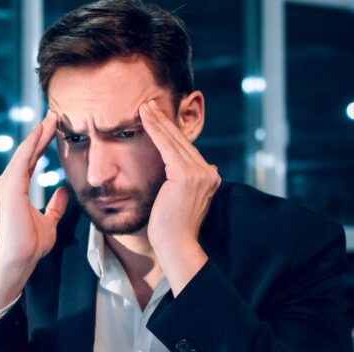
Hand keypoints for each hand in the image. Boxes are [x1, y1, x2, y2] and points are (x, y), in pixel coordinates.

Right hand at [0, 112, 69, 308]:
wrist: (20, 258)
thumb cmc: (30, 244)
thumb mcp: (49, 221)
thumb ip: (55, 206)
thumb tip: (63, 191)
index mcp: (18, 189)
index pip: (32, 160)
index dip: (43, 144)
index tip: (55, 128)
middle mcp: (9, 183)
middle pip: (27, 152)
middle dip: (41, 133)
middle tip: (54, 114)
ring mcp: (7, 184)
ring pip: (24, 152)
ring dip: (38, 134)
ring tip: (51, 117)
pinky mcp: (9, 187)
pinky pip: (21, 160)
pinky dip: (31, 145)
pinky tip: (40, 131)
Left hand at [138, 100, 219, 292]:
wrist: (175, 245)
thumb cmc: (170, 228)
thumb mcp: (181, 200)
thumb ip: (187, 183)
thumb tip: (197, 169)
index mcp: (209, 178)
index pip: (186, 150)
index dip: (171, 132)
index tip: (157, 117)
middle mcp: (208, 173)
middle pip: (181, 141)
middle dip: (164, 121)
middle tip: (149, 103)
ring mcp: (200, 173)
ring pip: (174, 141)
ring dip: (158, 121)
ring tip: (145, 106)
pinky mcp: (186, 175)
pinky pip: (167, 147)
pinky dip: (156, 130)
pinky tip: (145, 118)